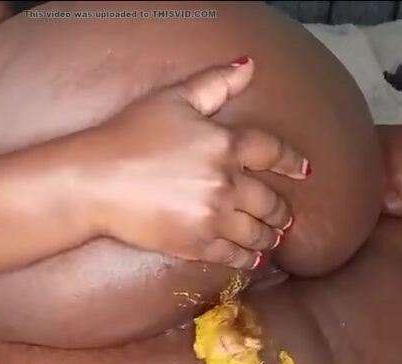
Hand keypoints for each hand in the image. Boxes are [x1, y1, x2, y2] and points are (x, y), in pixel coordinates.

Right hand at [83, 58, 308, 268]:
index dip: (291, 162)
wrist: (98, 182)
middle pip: (269, 200)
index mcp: (224, 144)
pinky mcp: (196, 244)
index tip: (304, 171)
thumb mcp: (173, 99)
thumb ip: (214, 84)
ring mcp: (213, 218)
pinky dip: (247, 258)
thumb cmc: (130, 135)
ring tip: (274, 238)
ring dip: (269, 236)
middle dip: (282, 210)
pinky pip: (233, 255)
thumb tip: (249, 66)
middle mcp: (226, 183)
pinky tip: (252, 258)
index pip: (271, 152)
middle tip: (286, 216)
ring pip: (255, 232)